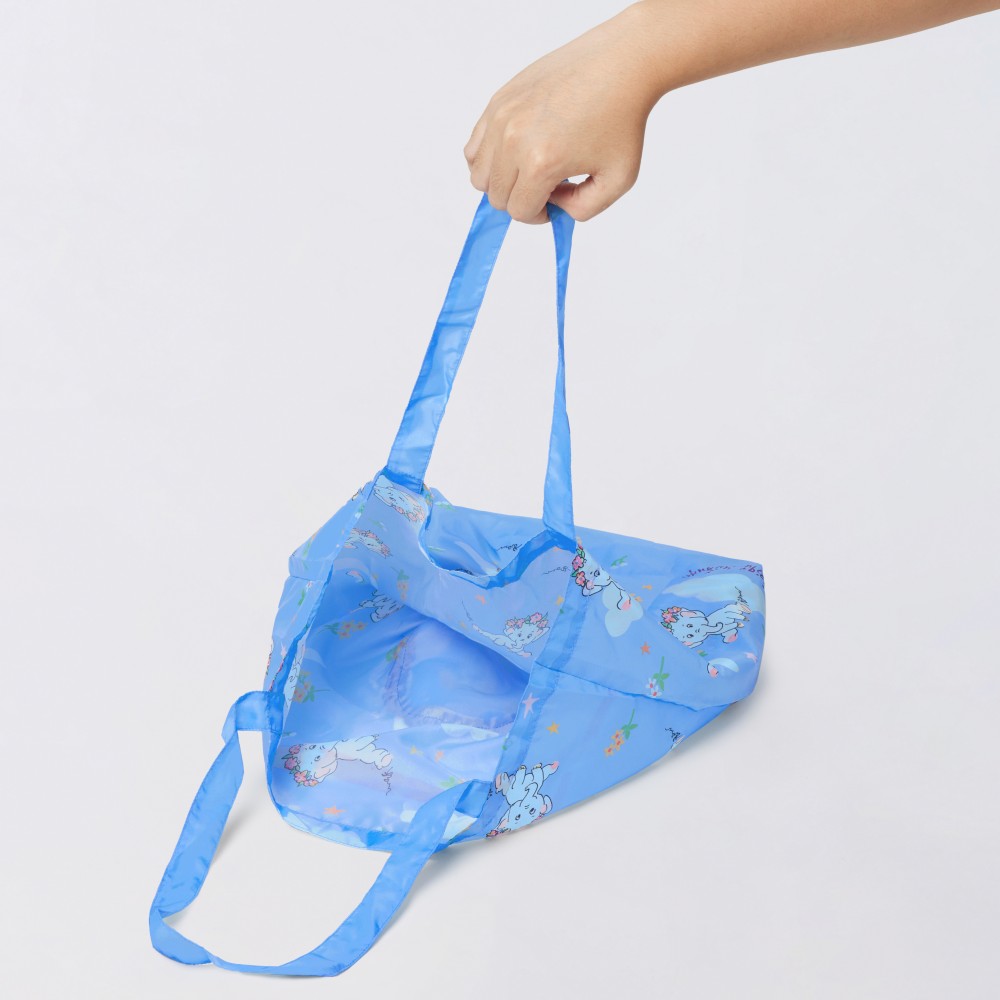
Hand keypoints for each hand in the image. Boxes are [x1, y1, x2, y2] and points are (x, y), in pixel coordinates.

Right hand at [464, 5, 661, 223]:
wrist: (620, 64)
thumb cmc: (622, 119)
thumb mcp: (617, 181)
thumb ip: (583, 210)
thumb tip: (554, 207)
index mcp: (540, 163)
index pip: (519, 211)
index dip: (540, 214)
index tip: (557, 200)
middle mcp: (513, 139)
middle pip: (496, 195)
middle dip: (521, 199)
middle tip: (547, 185)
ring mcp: (501, 116)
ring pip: (478, 172)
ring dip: (502, 180)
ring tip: (529, 168)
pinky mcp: (499, 99)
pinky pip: (474, 144)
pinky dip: (489, 157)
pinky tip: (517, 150)